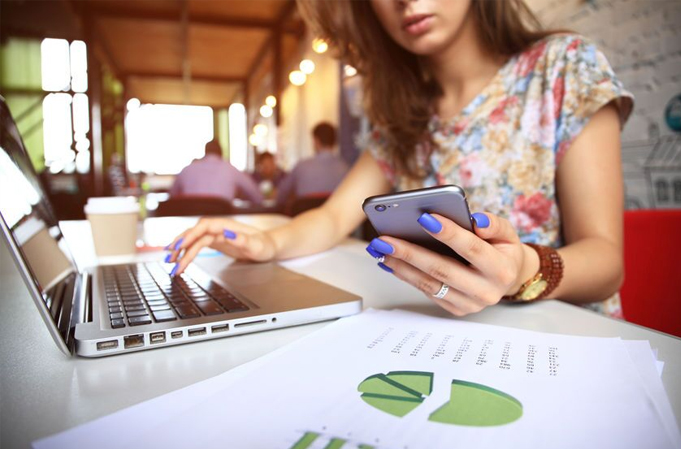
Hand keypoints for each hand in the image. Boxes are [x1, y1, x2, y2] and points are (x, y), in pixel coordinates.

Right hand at [165, 217, 277, 275]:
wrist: (267, 246)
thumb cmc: (263, 245)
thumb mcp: (257, 245)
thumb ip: (243, 240)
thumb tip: (228, 234)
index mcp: (226, 225)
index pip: (204, 227)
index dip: (190, 235)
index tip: (180, 246)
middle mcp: (218, 228)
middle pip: (195, 233)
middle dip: (181, 244)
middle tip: (170, 258)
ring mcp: (215, 234)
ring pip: (193, 240)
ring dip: (181, 250)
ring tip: (170, 262)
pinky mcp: (215, 241)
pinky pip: (197, 245)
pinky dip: (187, 252)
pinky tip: (179, 260)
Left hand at [366, 212, 538, 315]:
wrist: (508, 278)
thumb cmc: (502, 250)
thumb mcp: (507, 233)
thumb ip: (494, 225)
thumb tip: (475, 219)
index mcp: (502, 270)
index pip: (472, 249)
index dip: (449, 234)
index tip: (424, 217)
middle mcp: (486, 291)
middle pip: (443, 270)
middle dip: (411, 253)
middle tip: (385, 239)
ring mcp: (469, 304)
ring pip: (429, 284)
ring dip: (401, 266)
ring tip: (380, 249)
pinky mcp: (454, 309)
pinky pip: (426, 291)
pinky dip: (406, 275)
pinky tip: (389, 261)